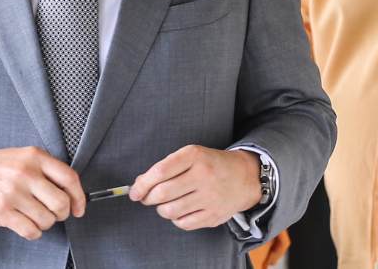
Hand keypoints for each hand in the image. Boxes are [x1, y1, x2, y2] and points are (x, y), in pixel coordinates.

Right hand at [0, 146, 84, 240]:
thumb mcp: (21, 156)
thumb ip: (45, 169)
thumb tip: (70, 192)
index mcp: (34, 156)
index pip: (69, 178)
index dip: (79, 197)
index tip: (78, 208)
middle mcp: (26, 173)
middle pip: (61, 203)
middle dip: (61, 214)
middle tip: (53, 213)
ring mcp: (14, 193)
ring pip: (47, 220)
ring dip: (44, 223)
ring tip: (33, 216)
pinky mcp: (3, 211)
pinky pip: (31, 231)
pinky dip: (33, 232)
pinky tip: (25, 224)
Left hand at [129, 145, 261, 229]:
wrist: (244, 177)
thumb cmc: (210, 164)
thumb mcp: (191, 155)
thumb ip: (166, 167)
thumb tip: (140, 185)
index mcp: (194, 156)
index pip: (160, 172)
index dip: (142, 184)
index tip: (134, 192)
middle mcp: (203, 176)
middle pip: (162, 193)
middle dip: (148, 198)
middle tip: (147, 198)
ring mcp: (210, 197)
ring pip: (171, 211)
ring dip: (161, 209)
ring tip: (164, 204)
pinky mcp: (214, 215)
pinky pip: (183, 223)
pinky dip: (175, 219)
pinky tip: (179, 210)